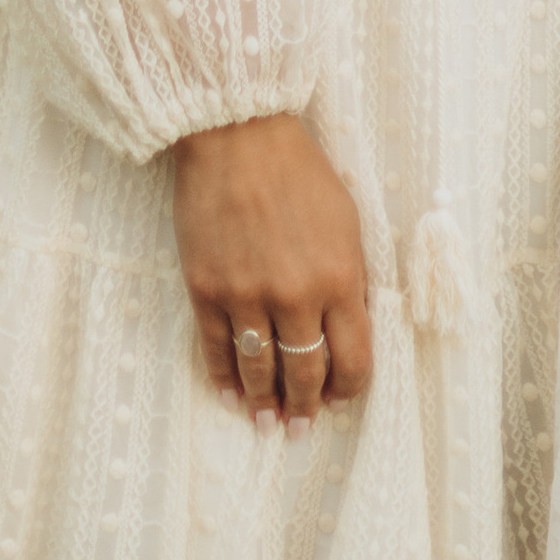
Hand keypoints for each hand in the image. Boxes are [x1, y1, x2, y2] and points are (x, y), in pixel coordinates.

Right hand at [171, 114, 372, 432]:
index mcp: (340, 278)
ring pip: (259, 371)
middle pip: (305, 375)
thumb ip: (350, 278)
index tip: (339, 398)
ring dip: (264, 403)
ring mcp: (247, 296)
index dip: (347, 389)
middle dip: (305, 407)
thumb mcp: (347, 221)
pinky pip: (217, 351)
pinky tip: (230, 393)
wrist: (238, 134)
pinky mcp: (207, 290)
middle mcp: (296, 296)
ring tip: (266, 421)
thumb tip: (349, 330)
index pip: (353, 360)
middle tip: (300, 426)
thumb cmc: (299, 170)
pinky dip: (223, 379)